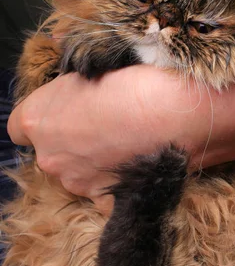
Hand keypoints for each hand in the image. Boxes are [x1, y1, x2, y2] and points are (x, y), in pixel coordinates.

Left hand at [7, 65, 217, 201]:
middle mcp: (51, 156)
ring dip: (93, 157)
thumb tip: (68, 70)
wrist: (183, 112)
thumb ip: (72, 81)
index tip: (67, 107)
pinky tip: (138, 158)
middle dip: (70, 136)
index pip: (20, 125)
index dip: (45, 115)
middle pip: (50, 148)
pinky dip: (116, 178)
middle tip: (106, 117)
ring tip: (128, 137)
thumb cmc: (140, 79)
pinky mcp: (107, 202)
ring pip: (77, 170)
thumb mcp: (97, 63)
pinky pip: (104, 189)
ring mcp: (79, 183)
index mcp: (39, 118)